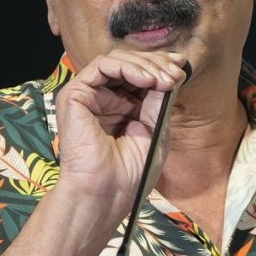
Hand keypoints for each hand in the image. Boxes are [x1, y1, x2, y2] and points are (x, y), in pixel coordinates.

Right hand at [54, 48, 189, 218]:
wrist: (106, 195)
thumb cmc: (129, 173)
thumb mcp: (155, 129)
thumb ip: (160, 100)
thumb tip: (172, 73)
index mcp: (119, 107)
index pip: (138, 75)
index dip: (160, 66)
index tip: (181, 67)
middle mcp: (102, 98)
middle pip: (129, 64)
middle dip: (156, 63)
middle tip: (175, 74)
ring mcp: (87, 96)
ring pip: (116, 60)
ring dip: (145, 65)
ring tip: (163, 79)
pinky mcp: (74, 95)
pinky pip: (101, 66)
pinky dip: (127, 67)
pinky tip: (146, 80)